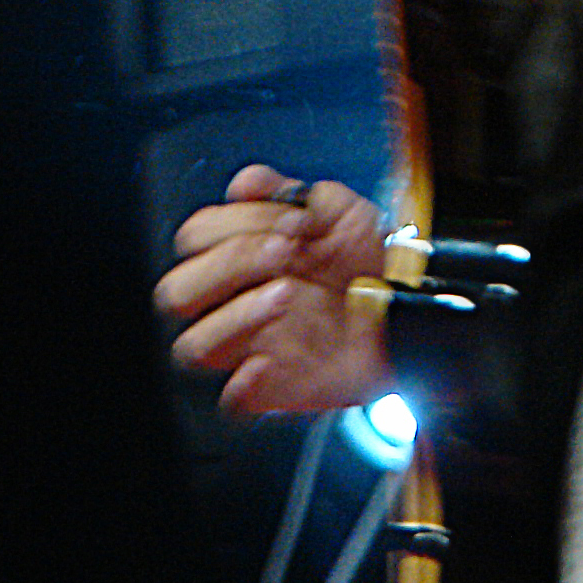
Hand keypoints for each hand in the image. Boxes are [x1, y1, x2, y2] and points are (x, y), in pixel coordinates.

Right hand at [156, 165, 392, 414]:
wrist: (405, 307)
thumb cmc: (367, 260)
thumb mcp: (338, 209)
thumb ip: (288, 191)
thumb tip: (245, 183)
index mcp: (242, 254)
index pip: (196, 237)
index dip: (233, 222)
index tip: (288, 220)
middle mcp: (235, 300)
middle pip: (177, 291)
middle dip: (228, 264)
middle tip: (284, 251)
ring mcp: (248, 346)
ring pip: (192, 345)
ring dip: (236, 317)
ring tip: (288, 295)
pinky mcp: (268, 388)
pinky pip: (230, 399)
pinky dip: (243, 384)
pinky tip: (270, 360)